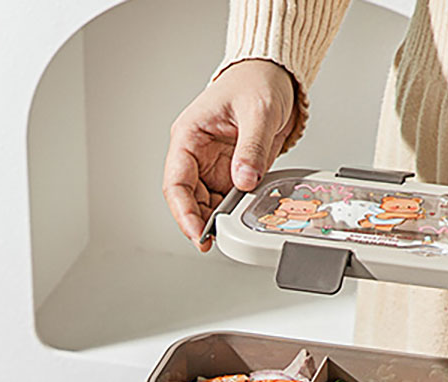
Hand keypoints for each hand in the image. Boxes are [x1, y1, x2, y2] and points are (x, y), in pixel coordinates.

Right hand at [163, 59, 296, 249]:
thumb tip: (244, 180)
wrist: (272, 75)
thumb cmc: (255, 81)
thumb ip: (251, 147)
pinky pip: (225, 201)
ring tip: (232, 229)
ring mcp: (211, 167)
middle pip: (188, 200)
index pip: (176, 182)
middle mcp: (195, 155)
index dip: (184, 212)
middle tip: (217, 240)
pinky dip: (233, 212)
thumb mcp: (258, 111)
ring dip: (217, 220)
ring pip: (205, 205)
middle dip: (200, 222)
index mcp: (189, 136)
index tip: (198, 232)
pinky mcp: (228, 174)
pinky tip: (242, 216)